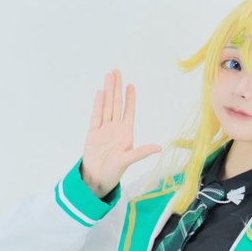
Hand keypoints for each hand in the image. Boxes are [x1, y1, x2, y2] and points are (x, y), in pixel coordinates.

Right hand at [81, 69, 161, 195]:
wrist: (96, 179)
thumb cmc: (114, 172)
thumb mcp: (128, 161)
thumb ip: (141, 152)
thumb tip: (159, 148)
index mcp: (126, 134)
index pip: (129, 112)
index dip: (130, 99)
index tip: (131, 85)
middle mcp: (115, 129)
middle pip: (116, 104)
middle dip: (117, 88)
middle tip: (117, 71)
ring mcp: (104, 130)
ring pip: (106, 107)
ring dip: (108, 92)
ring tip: (108, 76)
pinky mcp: (93, 133)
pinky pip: (96, 116)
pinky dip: (98, 104)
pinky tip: (100, 93)